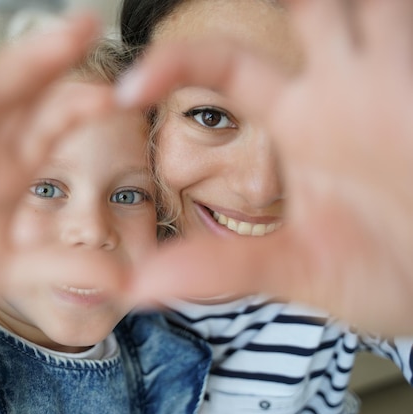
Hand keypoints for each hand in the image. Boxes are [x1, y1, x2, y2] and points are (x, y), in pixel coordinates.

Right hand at [0, 14, 109, 353]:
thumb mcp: (7, 274)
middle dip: (56, 62)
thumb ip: (62, 267)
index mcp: (7, 175)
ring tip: (60, 31)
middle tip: (90, 26)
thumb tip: (126, 280)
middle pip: (24, 95)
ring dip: (20, 58)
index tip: (116, 95)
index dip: (79, 109)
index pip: (51, 129)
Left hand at [119, 0, 412, 334]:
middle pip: (300, 8)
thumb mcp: (295, 267)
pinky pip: (404, 22)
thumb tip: (137, 287)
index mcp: (299, 122)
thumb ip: (220, 268)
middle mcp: (338, 89)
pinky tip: (381, 9)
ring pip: (360, 3)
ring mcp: (388, 79)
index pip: (226, 66)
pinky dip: (393, 12)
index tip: (126, 88)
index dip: (176, 63)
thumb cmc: (379, 271)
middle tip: (259, 1)